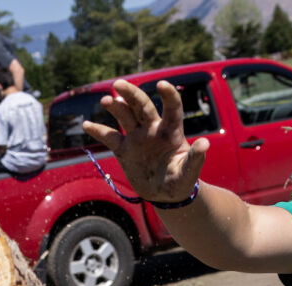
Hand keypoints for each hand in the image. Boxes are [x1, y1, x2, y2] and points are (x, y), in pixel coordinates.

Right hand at [81, 79, 208, 204]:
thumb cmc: (181, 182)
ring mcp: (137, 137)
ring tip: (107, 100)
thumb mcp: (189, 174)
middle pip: (142, 106)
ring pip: (125, 116)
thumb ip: (196, 159)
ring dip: (115, 107)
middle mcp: (152, 129)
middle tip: (119, 84)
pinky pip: (109, 137)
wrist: (166, 195)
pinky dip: (98, 130)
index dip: (168, 95)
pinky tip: (86, 125)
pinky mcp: (124, 149)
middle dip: (131, 94)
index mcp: (171, 132)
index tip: (161, 85)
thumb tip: (204, 143)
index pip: (171, 108)